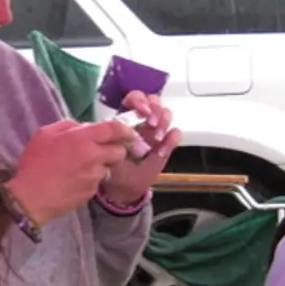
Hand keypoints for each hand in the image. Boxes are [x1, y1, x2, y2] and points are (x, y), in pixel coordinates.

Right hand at [7, 118, 134, 224]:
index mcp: (82, 138)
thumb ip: (68, 126)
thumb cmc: (34, 163)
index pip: (114, 129)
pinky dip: (91, 180)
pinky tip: (75, 180)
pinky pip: (98, 182)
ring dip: (100, 166)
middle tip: (102, 150)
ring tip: (81, 168)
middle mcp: (93, 156)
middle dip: (115, 149)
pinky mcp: (92, 192)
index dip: (124, 129)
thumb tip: (84, 127)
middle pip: (119, 150)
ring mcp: (94, 176)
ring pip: (109, 167)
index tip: (126, 132)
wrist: (30, 197)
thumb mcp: (45, 134)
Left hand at [101, 90, 181, 204]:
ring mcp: (155, 130)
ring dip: (164, 122)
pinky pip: (175, 133)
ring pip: (166, 113)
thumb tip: (124, 134)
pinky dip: (172, 139)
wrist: (124, 186)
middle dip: (156, 109)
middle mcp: (142, 120)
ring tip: (157, 139)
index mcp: (126, 119)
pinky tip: (161, 152)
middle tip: (152, 124)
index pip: (134, 99)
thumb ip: (114, 143)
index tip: (143, 112)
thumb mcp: (108, 154)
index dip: (140, 101)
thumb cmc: (113, 168)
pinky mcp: (166, 143)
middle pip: (154, 101)